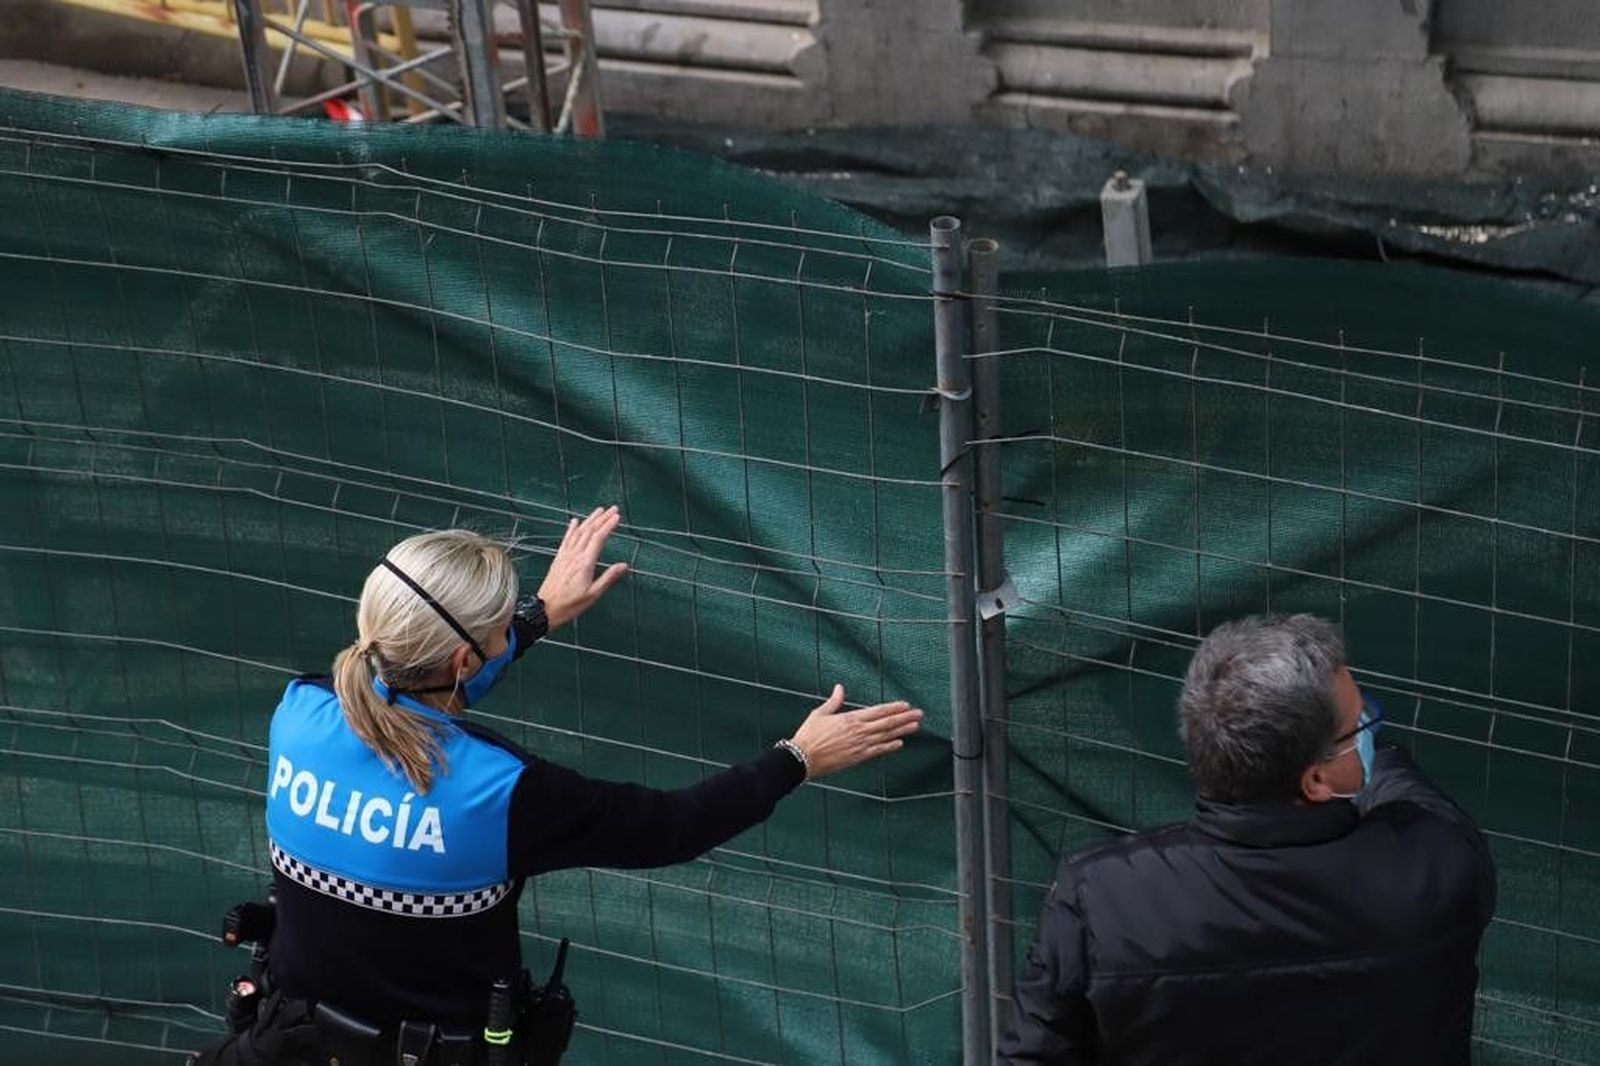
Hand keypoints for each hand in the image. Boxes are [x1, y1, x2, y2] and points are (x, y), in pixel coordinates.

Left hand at [537, 506, 628, 629]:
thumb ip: (608, 577)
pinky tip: (575, 521)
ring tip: (599, 511)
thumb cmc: (570, 604)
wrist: (546, 609)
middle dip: (602, 519)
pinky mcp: (559, 558)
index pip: (599, 539)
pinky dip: (571, 529)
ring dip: (589, 520)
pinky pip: (566, 540)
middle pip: (590, 531)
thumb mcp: (593, 594)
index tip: (617, 517)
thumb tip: (623, 565)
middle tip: (613, 509)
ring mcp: (565, 556)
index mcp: (585, 563)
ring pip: (579, 532)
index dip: (608, 526)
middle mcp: (574, 556)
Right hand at [788, 684, 922, 777]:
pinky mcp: (857, 757)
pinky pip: (878, 751)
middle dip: (905, 718)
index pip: (878, 711)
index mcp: (850, 718)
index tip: (906, 705)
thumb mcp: (820, 714)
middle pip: (887, 723)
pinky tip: (900, 743)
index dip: (894, 708)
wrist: (803, 758)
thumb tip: (839, 688)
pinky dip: (890, 747)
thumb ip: (834, 701)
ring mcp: (860, 745)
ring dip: (902, 731)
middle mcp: (859, 731)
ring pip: (886, 736)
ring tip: (915, 726)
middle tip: (919, 714)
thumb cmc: (809, 735)